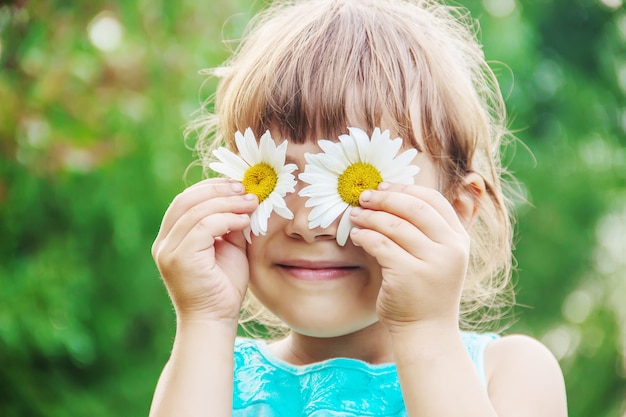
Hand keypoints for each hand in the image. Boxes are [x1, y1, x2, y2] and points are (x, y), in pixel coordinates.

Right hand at [151, 178, 258, 323]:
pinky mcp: (180, 259)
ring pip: (196, 211)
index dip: (210, 187)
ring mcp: (169, 250)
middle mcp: (164, 242)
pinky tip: (243, 221)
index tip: (237, 184)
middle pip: (186, 200)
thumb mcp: (228, 247)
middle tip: (245, 189)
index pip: (185, 200)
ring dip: (228, 203)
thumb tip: (244, 198)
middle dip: (218, 190)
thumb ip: (229, 224)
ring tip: (251, 203)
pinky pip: (203, 227)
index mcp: (171, 237)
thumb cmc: (223, 287)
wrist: (215, 321)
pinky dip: (226, 219)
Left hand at [348, 183, 469, 331]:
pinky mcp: (408, 275)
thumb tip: (393, 193)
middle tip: (364, 197)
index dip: (406, 189)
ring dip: (370, 216)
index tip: (384, 186)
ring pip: (394, 225)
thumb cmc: (425, 291)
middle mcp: (450, 249)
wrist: (426, 332)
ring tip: (355, 215)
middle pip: (414, 208)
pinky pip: (380, 244)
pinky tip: (356, 236)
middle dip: (385, 198)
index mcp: (459, 239)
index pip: (433, 200)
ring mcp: (431, 263)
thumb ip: (427, 229)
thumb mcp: (438, 257)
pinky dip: (365, 236)